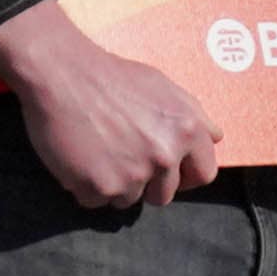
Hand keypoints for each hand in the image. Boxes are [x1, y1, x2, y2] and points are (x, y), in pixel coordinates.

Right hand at [0, 0, 221, 208]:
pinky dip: (86, 186)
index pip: (203, 174)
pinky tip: (79, 158)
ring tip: (98, 152)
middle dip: (148, 183)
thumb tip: (215, 139)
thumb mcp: (164, 86)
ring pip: (129, 200)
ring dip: (115, 185)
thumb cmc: (112, 77)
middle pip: (165, 194)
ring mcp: (132, 175)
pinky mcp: (99, 187)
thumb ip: (193, 115)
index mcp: (187, 130)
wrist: (61, 74)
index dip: (186, 175)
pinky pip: (97, 201)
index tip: (171, 173)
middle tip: (124, 158)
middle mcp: (165, 156)